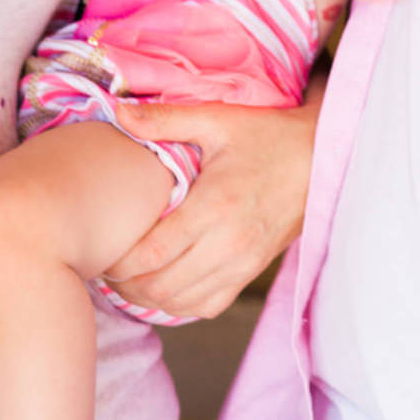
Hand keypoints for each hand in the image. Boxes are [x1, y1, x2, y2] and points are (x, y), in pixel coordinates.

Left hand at [104, 96, 316, 319]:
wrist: (319, 159)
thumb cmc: (266, 137)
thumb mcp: (217, 120)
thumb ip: (164, 120)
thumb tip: (118, 112)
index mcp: (214, 207)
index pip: (152, 254)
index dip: (118, 262)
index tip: (100, 249)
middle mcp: (229, 244)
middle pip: (161, 287)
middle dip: (125, 284)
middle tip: (103, 264)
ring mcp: (243, 264)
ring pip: (181, 303)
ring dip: (148, 298)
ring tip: (126, 277)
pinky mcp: (251, 272)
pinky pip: (207, 306)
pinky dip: (179, 305)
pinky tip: (162, 285)